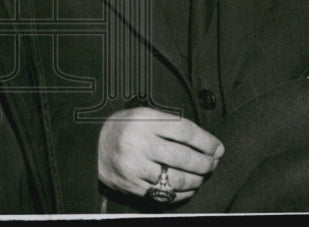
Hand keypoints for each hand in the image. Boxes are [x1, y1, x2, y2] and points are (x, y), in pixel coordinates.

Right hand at [98, 107, 223, 202]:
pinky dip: (181, 192)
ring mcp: (136, 166)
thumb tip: (204, 142)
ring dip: (196, 179)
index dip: (206, 141)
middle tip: (213, 163)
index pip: (184, 130)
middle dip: (205, 163)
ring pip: (177, 178)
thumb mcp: (141, 115)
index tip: (218, 148)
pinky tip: (187, 187)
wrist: (90, 147)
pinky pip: (165, 194)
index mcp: (144, 120)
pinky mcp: (133, 185)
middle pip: (184, 156)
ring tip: (201, 176)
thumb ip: (168, 124)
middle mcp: (140, 142)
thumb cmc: (122, 128)